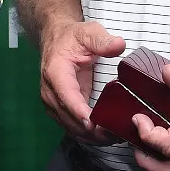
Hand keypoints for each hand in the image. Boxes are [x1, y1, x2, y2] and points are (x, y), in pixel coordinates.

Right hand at [38, 20, 124, 142]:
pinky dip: (87, 135)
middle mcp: (50, 91)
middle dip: (91, 130)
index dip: (79, 112)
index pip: (66, 96)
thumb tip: (119, 45)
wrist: (56, 40)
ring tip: (114, 138)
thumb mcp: (88, 32)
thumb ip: (103, 40)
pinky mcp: (59, 109)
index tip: (93, 124)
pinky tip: (104, 137)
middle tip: (115, 135)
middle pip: (68, 118)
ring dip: (90, 136)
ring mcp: (52, 103)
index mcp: (56, 72)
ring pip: (69, 127)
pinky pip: (71, 127)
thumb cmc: (72, 37)